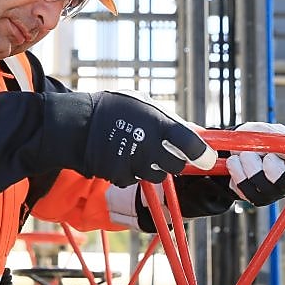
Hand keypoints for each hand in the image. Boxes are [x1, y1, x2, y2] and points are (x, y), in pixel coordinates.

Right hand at [82, 91, 214, 186]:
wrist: (77, 125)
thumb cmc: (113, 109)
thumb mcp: (144, 104)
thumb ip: (171, 121)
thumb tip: (198, 134)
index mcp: (158, 123)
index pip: (192, 144)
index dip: (203, 154)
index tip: (207, 158)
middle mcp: (148, 145)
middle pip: (178, 166)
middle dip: (174, 160)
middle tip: (163, 150)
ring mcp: (134, 163)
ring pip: (158, 176)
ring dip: (153, 167)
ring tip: (137, 150)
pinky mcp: (121, 176)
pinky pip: (136, 180)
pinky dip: (132, 172)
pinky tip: (122, 157)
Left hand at [224, 122, 284, 206]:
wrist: (232, 145)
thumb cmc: (256, 138)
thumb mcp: (267, 131)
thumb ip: (279, 137)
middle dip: (273, 169)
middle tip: (265, 155)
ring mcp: (270, 191)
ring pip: (263, 186)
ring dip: (250, 164)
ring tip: (244, 153)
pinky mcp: (252, 195)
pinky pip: (244, 189)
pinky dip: (237, 170)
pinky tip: (235, 162)